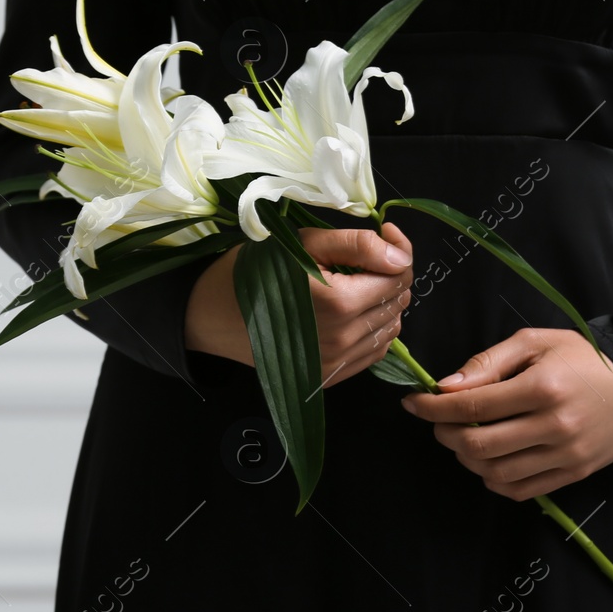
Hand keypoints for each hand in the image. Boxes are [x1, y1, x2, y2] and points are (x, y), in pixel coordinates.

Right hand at [184, 223, 413, 386]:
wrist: (212, 315)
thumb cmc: (253, 271)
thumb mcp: (301, 243)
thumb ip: (356, 245)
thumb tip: (400, 257)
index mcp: (338, 303)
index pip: (398, 276)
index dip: (398, 251)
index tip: (384, 234)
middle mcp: (342, 339)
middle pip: (397, 302)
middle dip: (390, 274)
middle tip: (365, 257)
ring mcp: (337, 363)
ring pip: (390, 328)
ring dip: (382, 302)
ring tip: (356, 284)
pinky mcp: (330, 377)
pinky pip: (374, 351)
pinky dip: (373, 328)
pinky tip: (352, 312)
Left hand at [399, 327, 612, 499]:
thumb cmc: (583, 359)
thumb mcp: (535, 342)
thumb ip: (487, 362)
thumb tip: (445, 387)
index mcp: (542, 388)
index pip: (472, 407)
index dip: (433, 408)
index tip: (413, 403)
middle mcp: (554, 426)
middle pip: (477, 445)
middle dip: (444, 434)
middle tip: (438, 420)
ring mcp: (565, 455)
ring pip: (493, 472)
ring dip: (465, 458)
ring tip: (462, 437)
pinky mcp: (573, 474)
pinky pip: (519, 490)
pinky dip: (492, 478)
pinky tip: (487, 459)